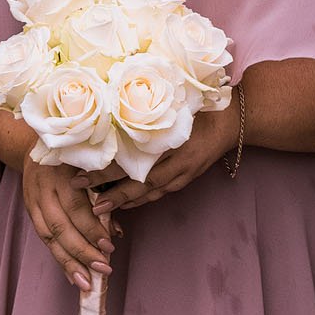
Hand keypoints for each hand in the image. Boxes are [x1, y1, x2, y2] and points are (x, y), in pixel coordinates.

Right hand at [20, 155, 115, 300]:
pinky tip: (71, 274)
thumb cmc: (74, 154)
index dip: (92, 230)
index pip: (76, 207)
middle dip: (82, 252)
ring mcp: (32, 199)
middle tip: (102, 269)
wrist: (37, 144)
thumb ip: (104, 194)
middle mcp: (43, 187)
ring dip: (68, 262)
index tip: (109, 247)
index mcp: (62, 172)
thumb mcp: (91, 165)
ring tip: (85, 283)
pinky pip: (43, 237)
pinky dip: (58, 257)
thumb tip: (115, 231)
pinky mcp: (29, 209)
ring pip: (48, 237)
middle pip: (60, 226)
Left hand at [99, 93, 241, 210]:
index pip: (133, 164)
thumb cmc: (200, 108)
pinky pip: (160, 193)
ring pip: (149, 194)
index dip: (107, 174)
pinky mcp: (187, 178)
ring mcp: (183, 174)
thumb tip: (110, 112)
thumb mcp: (174, 106)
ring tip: (101, 208)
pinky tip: (126, 203)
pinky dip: (141, 199)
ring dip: (125, 201)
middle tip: (89, 204)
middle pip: (139, 185)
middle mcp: (177, 164)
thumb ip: (146, 114)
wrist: (231, 121)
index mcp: (170, 145)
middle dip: (113, 196)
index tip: (82, 178)